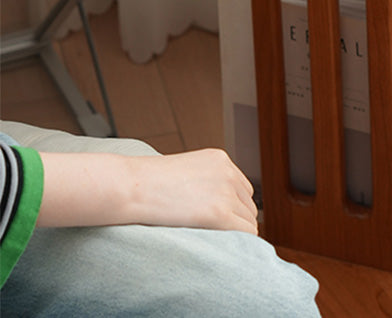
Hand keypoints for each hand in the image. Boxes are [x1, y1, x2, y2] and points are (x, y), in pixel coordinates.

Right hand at [38, 148, 258, 234]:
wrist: (131, 186)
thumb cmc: (146, 183)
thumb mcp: (183, 172)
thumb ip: (203, 182)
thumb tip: (212, 205)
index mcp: (220, 159)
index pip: (241, 189)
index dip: (233, 207)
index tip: (219, 222)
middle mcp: (228, 172)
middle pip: (247, 204)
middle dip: (235, 220)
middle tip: (215, 235)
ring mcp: (226, 191)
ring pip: (248, 219)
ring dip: (235, 231)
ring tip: (212, 239)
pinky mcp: (220, 212)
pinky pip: (246, 232)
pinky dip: (239, 241)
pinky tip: (221, 245)